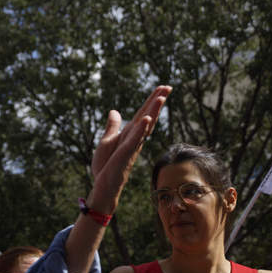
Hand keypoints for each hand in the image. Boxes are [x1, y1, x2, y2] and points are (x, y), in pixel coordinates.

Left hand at [88, 86, 170, 213]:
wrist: (103, 186)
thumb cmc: (106, 166)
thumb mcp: (106, 141)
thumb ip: (113, 127)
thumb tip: (115, 111)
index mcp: (130, 135)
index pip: (142, 114)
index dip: (151, 101)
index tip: (162, 87)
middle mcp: (134, 139)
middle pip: (147, 116)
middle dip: (156, 102)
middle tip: (168, 86)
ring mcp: (131, 147)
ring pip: (144, 126)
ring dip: (152, 112)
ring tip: (160, 97)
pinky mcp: (124, 155)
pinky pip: (134, 140)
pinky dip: (140, 130)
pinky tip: (146, 118)